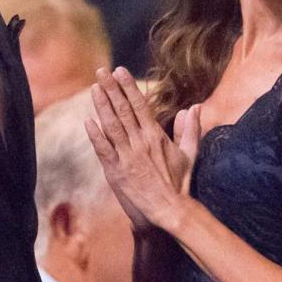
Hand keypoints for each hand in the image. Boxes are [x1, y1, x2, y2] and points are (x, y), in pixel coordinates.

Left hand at [83, 67, 200, 231]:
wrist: (169, 211)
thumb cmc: (179, 183)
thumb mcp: (189, 154)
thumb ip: (189, 129)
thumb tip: (194, 107)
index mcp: (155, 136)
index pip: (140, 105)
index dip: (128, 87)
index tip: (119, 71)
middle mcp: (140, 142)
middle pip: (123, 110)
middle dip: (111, 89)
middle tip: (101, 71)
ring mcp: (127, 156)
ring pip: (111, 125)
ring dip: (102, 105)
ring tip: (95, 88)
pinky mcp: (116, 172)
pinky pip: (103, 149)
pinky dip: (95, 135)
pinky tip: (88, 120)